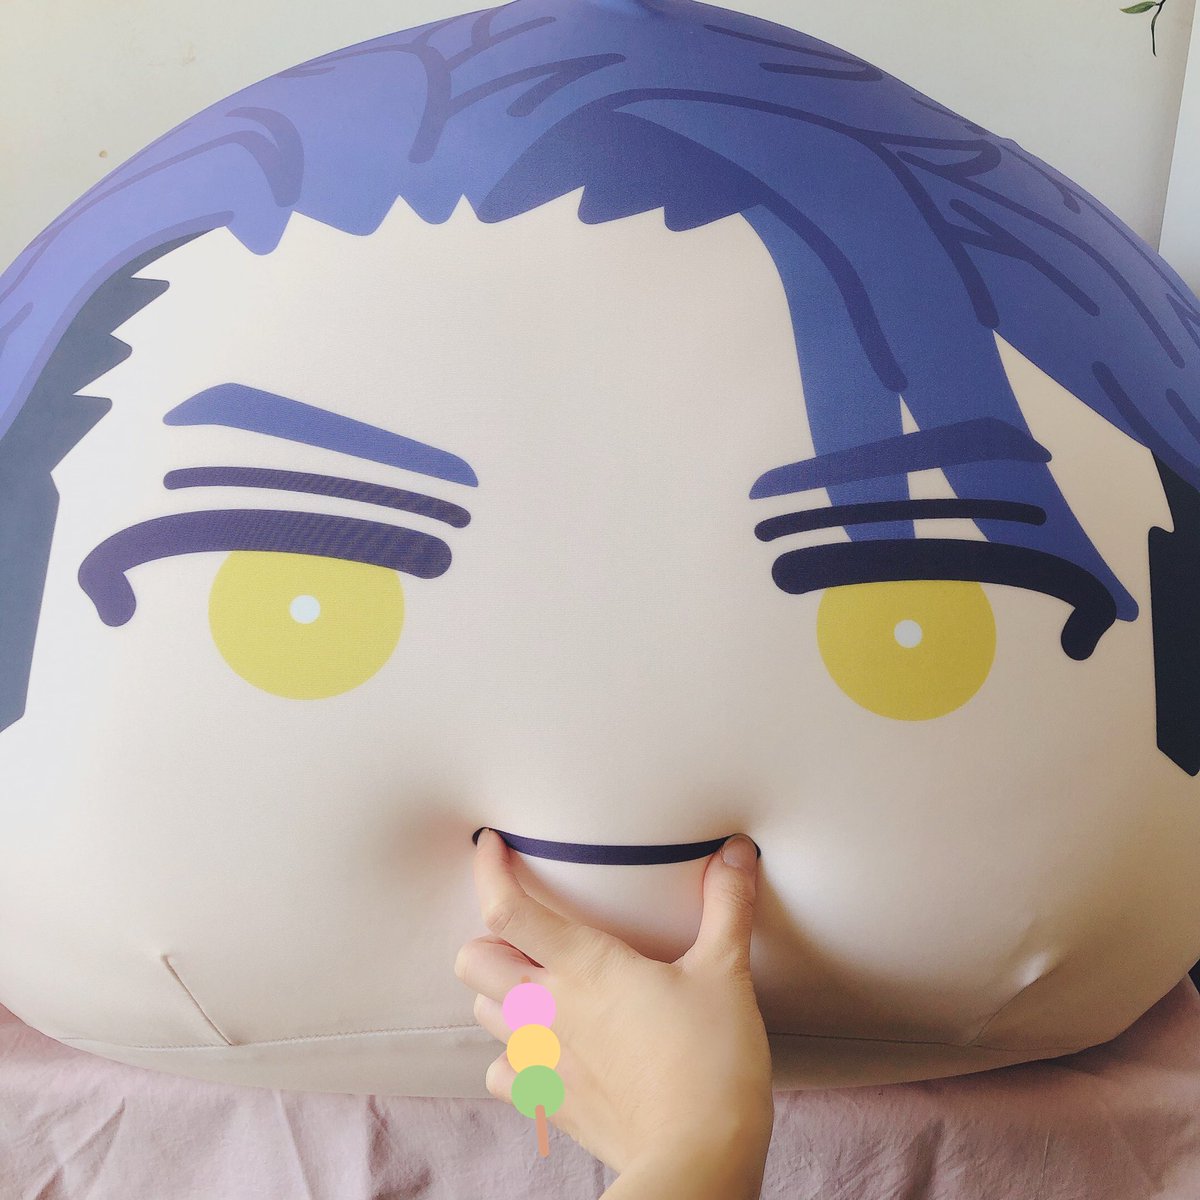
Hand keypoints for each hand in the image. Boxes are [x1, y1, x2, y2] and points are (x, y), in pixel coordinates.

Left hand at [453, 828, 773, 1175]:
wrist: (698, 1163)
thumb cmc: (712, 1065)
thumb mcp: (725, 973)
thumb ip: (727, 906)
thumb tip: (736, 852)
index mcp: (585, 965)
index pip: (507, 907)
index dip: (489, 871)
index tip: (491, 846)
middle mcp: (548, 1008)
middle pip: (473, 960)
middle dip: (488, 937)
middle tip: (525, 929)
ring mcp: (542, 1060)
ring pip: (481, 1012)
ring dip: (499, 991)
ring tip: (537, 982)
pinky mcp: (548, 1103)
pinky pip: (501, 1073)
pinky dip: (511, 1057)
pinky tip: (547, 1049)